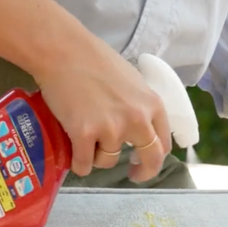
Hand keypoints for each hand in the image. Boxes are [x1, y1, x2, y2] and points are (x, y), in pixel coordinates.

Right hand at [33, 38, 171, 182]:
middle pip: (150, 160)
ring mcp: (111, 129)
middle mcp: (137, 120)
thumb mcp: (132, 81)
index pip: (163, 143)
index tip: (144, 161)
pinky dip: (78, 163)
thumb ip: (140, 105)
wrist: (64, 51)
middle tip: (132, 175)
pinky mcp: (84, 135)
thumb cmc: (95, 60)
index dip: (155, 157)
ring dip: (97, 157)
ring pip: (108, 162)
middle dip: (142, 172)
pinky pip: (83, 164)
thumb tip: (142, 127)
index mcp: (152, 105)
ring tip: (84, 139)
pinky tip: (73, 154)